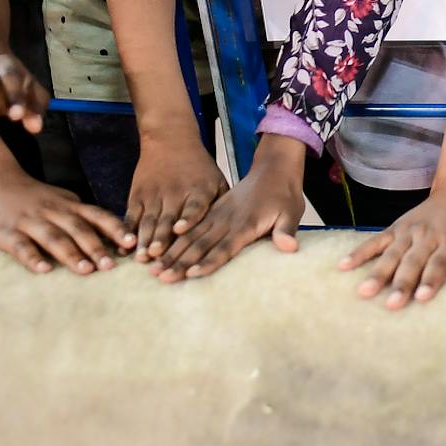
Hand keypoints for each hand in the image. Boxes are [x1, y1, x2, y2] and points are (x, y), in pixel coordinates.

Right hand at [0, 174, 132, 274]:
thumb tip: (113, 240)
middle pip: (78, 229)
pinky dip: (33, 258)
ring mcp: (30, 221)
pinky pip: (22, 246)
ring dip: (71, 254)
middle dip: (96, 247)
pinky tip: (44, 270)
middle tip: (111, 266)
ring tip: (86, 270)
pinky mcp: (7, 233)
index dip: (115, 229)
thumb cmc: (33, 198)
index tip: (132, 243)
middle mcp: (53, 212)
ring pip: (54, 238)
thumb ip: (82, 218)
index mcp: (69, 205)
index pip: (97, 216)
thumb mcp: (62, 202)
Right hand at [124, 134, 228, 261]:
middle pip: (167, 219)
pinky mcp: (138, 196)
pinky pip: (131, 217)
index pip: (194, 206)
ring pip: (148, 220)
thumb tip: (236, 232)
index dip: (187, 218)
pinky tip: (126, 248)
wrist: (170, 140)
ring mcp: (154, 195)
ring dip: (144, 240)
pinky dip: (128, 232)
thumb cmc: (199, 168)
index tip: (179, 230)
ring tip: (142, 258)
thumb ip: (222, 205)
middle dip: (161, 240)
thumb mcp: (216, 180)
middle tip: (156, 260)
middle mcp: (175, 193)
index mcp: (199, 191)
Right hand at [152, 138, 304, 282]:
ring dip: (172, 253)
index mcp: (246, 222)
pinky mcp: (212, 211)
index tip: (192, 274)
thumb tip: (290, 248)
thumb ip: (286, 230)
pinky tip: (160, 250)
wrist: (274, 167)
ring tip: (153, 269)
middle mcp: (227, 220)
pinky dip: (174, 239)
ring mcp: (217, 214)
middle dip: (180, 262)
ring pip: (190, 237)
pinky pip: (190, 227)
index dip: (210, 261)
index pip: (226, 247)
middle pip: (201, 244)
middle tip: (161, 278)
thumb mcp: (292, 211)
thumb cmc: (284, 194)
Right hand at [342, 182, 445, 307]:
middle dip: (402, 284)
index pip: (441, 263)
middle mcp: (428, 235)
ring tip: (363, 292)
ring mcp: (409, 231)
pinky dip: (359, 253)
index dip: (432, 280)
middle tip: (391, 305)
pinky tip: (343, 267)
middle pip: (413, 262)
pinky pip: (375, 241)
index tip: (422, 298)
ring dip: (377, 273)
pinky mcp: (396, 228)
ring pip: (392, 254)